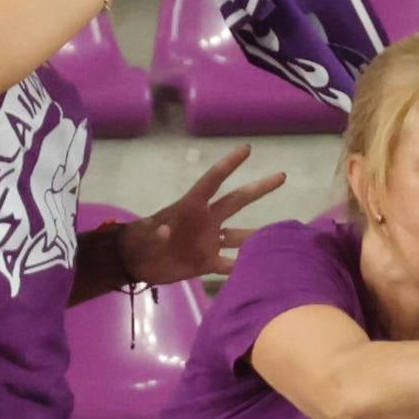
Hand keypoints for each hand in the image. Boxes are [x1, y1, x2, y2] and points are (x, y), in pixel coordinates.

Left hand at [120, 146, 286, 285]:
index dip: (228, 165)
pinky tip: (262, 268)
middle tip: (282, 176)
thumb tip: (164, 232)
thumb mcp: (145, 237)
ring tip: (281, 235)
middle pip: (237, 201)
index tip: (247, 149)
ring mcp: (209, 240)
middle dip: (259, 188)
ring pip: (240, 235)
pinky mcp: (207, 261)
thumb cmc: (139, 243)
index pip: (213, 181)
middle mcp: (206, 220)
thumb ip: (155, 234)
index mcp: (192, 207)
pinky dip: (244, 267)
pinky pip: (231, 263)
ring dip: (258, 235)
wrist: (136, 264)